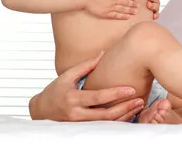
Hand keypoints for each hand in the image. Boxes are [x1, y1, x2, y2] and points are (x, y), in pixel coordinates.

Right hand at [29, 51, 144, 121]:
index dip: (115, 94)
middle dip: (124, 108)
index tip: (131, 89)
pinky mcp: (84, 128)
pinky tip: (129, 114)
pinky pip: (103, 127)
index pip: (98, 97)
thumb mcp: (67, 76)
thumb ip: (86, 66)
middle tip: (140, 100)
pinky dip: (117, 121)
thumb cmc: (55, 90)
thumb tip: (102, 53)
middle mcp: (77, 114)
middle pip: (105, 115)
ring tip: (138, 107)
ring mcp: (80, 123)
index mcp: (73, 98)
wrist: (42, 110)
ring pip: (106, 123)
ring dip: (124, 116)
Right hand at [81, 0, 137, 19]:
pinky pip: (116, 15)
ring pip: (123, 9)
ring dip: (130, 10)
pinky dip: (123, 16)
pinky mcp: (106, 13)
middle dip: (133, 4)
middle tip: (138, 6)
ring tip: (135, 12)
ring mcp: (110, 6)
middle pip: (126, 1)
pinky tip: (127, 17)